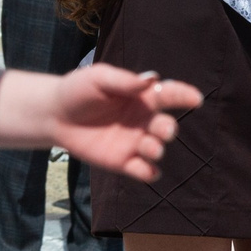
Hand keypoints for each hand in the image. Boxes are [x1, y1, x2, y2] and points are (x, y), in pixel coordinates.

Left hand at [36, 65, 203, 180]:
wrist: (55, 115)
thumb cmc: (78, 91)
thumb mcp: (99, 78)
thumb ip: (124, 81)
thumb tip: (152, 79)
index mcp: (142, 97)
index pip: (170, 95)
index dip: (185, 96)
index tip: (196, 99)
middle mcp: (143, 120)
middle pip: (166, 126)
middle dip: (169, 129)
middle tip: (163, 130)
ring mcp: (135, 142)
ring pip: (157, 150)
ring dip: (157, 149)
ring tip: (147, 146)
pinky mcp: (123, 162)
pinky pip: (145, 172)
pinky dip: (149, 172)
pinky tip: (142, 167)